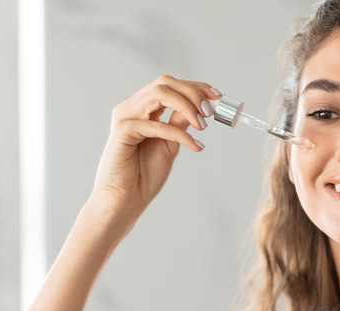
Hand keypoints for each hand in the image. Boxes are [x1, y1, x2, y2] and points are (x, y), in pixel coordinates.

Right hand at [90, 75, 221, 221]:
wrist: (126, 199)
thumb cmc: (145, 175)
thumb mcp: (170, 144)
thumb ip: (180, 124)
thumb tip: (199, 108)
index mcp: (142, 109)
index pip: (169, 85)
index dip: (195, 86)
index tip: (216, 95)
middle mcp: (131, 108)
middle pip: (165, 83)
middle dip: (193, 92)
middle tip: (209, 112)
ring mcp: (125, 117)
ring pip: (159, 94)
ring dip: (187, 106)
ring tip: (202, 125)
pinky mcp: (123, 131)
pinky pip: (156, 125)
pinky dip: (179, 133)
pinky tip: (194, 145)